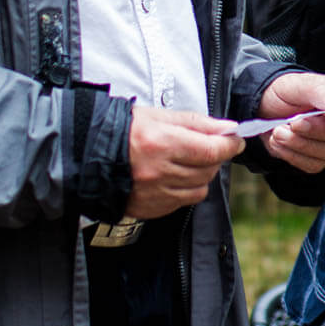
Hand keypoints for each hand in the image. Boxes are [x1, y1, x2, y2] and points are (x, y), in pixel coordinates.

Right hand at [123, 107, 243, 219]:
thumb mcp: (160, 116)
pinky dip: (185, 190)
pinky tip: (173, 177)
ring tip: (188, 162)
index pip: (212, 150)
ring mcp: (153, 194)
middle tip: (208, 147)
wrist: (88, 154)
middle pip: (208, 170)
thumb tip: (228, 129)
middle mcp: (159, 171)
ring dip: (201, 175)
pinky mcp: (149, 208)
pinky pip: (182, 202)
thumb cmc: (124, 130)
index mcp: (162, 143)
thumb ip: (197, 123)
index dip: (230, 145)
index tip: (236, 140)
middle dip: (215, 158)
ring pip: (199, 189)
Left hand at [256, 72, 324, 173]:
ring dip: (301, 144)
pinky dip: (293, 155)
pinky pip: (313, 165)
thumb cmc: (285, 92)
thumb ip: (320, 92)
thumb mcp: (298, 84)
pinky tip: (279, 142)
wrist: (264, 108)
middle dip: (317, 131)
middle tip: (293, 121)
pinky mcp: (317, 158)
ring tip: (278, 131)